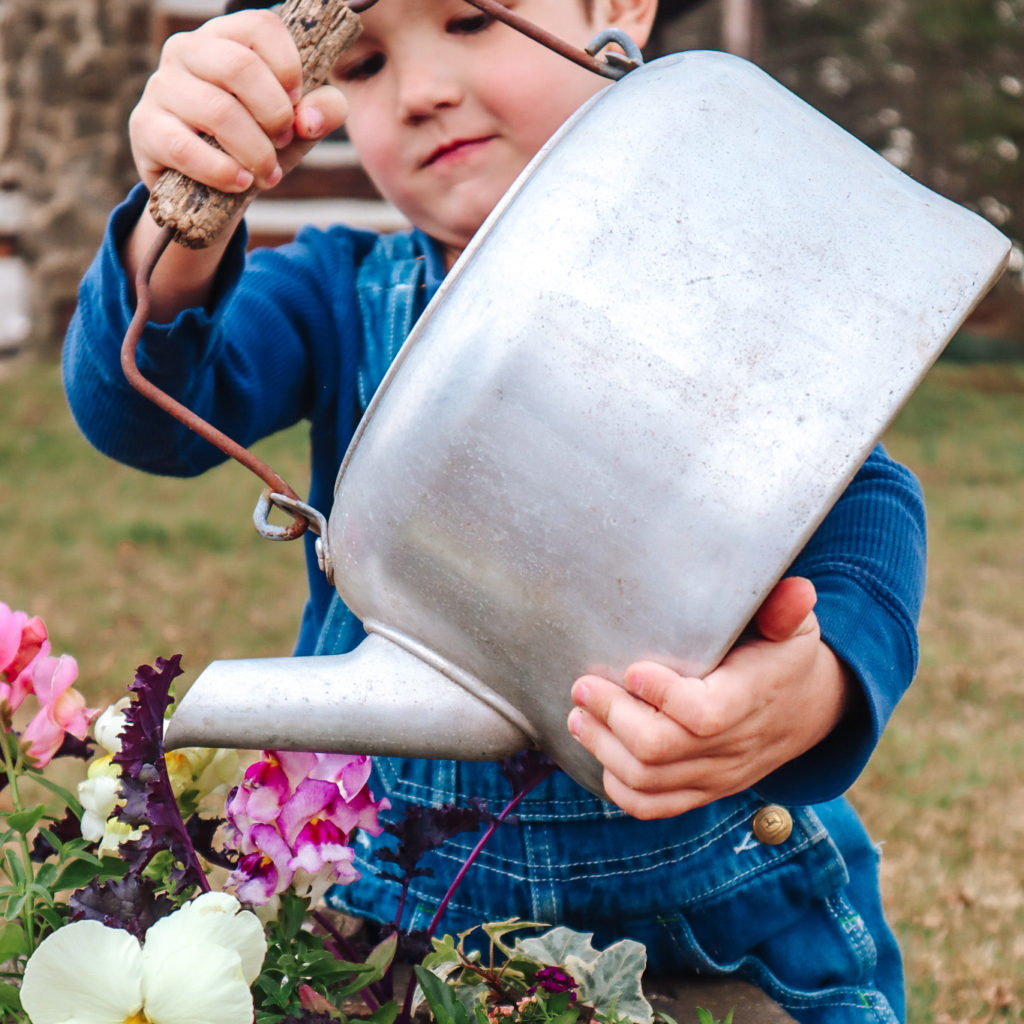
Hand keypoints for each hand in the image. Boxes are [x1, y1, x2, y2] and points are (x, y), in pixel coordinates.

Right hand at [128, 10, 348, 193]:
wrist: (208, 187)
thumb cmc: (255, 141)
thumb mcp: (297, 126)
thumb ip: (321, 111)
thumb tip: (309, 118)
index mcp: (225, 37)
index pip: (261, 26)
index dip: (290, 67)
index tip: (298, 102)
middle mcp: (187, 50)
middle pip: (239, 67)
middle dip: (275, 113)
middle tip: (285, 141)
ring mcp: (161, 86)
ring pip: (217, 111)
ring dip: (256, 151)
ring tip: (269, 174)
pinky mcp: (145, 127)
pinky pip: (184, 147)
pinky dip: (222, 170)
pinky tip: (241, 183)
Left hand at [567, 576, 852, 819]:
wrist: (806, 711)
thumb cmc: (784, 657)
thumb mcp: (792, 628)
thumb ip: (785, 609)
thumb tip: (796, 588)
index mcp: (751, 700)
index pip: (704, 714)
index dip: (661, 696)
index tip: (631, 669)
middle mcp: (733, 745)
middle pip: (661, 750)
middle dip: (612, 717)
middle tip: (583, 687)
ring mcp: (716, 775)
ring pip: (648, 781)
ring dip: (603, 748)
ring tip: (578, 715)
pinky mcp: (702, 791)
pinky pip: (654, 806)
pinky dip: (618, 787)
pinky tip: (599, 752)